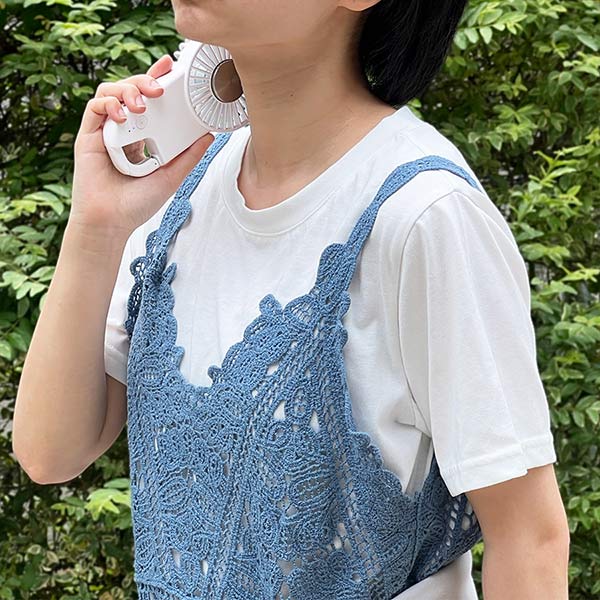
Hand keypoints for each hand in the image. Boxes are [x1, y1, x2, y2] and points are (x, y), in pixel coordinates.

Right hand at [70, 54, 214, 236]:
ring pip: (110, 92)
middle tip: (159, 88)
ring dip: (127, 90)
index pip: (148, 100)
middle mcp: (123, 130)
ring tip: (142, 104)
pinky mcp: (88, 137)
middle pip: (129, 90)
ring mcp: (105, 132)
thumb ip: (189, 157)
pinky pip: (94, 108)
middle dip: (144, 80)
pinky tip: (122, 115)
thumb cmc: (138, 203)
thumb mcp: (171, 177)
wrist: (113, 222)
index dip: (157, 79)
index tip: (171, 67)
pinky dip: (108, 104)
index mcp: (142, 135)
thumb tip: (209, 136)